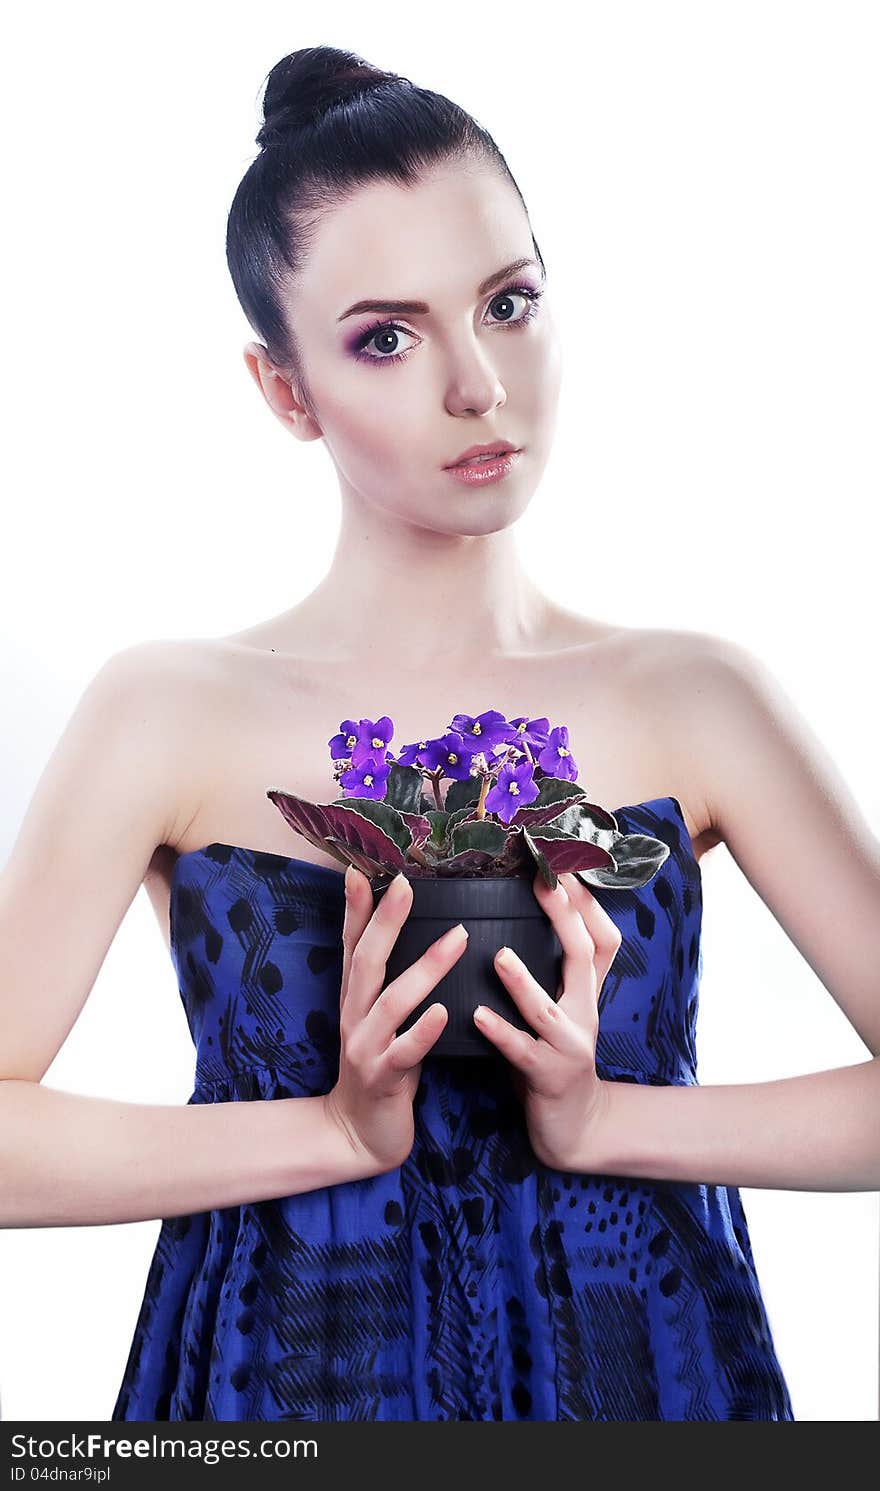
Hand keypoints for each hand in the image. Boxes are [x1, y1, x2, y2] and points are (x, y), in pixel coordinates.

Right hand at [323, 867, 466, 1174]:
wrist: (360, 1134)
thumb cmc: (385, 1068)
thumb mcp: (384, 1019)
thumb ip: (394, 981)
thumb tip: (423, 933)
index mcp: (357, 997)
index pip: (353, 943)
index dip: (355, 907)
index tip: (359, 867)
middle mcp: (354, 1014)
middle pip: (366, 959)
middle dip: (386, 920)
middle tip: (406, 883)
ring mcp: (364, 1047)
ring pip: (391, 1000)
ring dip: (424, 968)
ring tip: (456, 938)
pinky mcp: (382, 1078)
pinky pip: (404, 1052)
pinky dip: (422, 1030)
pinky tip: (443, 1012)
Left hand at [473, 871, 621, 1169]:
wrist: (573, 1128)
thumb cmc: (552, 1057)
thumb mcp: (559, 1010)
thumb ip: (548, 972)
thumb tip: (515, 919)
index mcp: (584, 992)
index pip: (599, 937)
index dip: (586, 902)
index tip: (564, 864)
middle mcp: (584, 1012)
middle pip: (583, 956)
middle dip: (566, 918)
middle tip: (544, 883)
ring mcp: (570, 1047)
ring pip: (548, 1009)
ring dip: (524, 981)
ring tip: (499, 956)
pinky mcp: (549, 1077)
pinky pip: (522, 1053)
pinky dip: (500, 1033)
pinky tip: (477, 1016)